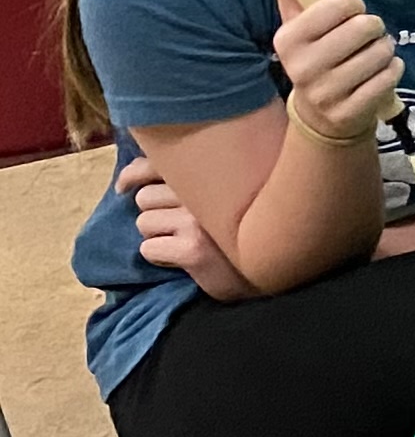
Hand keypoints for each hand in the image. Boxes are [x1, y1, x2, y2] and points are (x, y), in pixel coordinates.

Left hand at [118, 154, 253, 302]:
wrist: (268, 272)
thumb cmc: (239, 230)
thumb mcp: (214, 195)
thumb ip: (181, 178)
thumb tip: (131, 173)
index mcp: (210, 175)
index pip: (154, 164)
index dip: (133, 175)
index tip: (124, 188)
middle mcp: (205, 193)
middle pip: (144, 198)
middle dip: (155, 214)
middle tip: (180, 227)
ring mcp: (198, 221)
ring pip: (144, 223)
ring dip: (157, 236)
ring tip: (184, 242)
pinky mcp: (193, 250)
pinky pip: (149, 249)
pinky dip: (160, 257)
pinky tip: (184, 259)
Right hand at [265, 0, 400, 141]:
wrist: (320, 113)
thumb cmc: (314, 52)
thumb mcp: (297, 17)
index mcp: (288, 38)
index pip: (341, 5)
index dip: (354, 7)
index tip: (348, 16)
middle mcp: (302, 67)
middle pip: (366, 28)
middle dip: (374, 29)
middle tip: (364, 38)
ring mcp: (326, 93)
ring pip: (383, 53)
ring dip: (385, 51)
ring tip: (371, 57)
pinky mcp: (350, 112)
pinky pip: (391, 76)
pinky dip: (393, 71)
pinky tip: (378, 75)